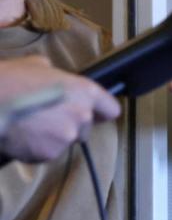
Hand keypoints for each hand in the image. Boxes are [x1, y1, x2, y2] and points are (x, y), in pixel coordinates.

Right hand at [0, 56, 120, 162]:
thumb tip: (53, 76)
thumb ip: (56, 75)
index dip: (101, 112)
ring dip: (52, 137)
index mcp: (85, 92)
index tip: (93, 114)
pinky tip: (23, 136)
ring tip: (31, 126)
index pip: (111, 110)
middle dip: (70, 125)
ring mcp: (66, 137)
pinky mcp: (49, 154)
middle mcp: (82, 116)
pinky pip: (47, 153)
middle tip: (48, 118)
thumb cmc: (12, 80)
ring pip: (65, 141)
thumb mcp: (38, 66)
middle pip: (85, 128)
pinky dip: (37, 148)